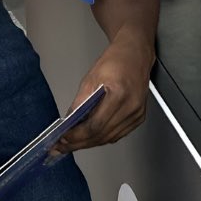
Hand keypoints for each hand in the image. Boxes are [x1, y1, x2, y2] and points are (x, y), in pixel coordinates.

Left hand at [49, 35, 152, 153]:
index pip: (95, 126)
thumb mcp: (90, 78)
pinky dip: (102, 137)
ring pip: (109, 138)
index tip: (62, 139)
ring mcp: (137, 114)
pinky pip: (117, 134)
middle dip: (79, 143)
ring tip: (73, 143)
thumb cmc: (115, 61)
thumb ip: (79, 103)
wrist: (135, 54)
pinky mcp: (139, 117)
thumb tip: (68, 123)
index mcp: (119, 94)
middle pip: (101, 135)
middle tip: (62, 146)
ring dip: (90, 142)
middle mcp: (131, 106)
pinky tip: (91, 136)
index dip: (76, 136)